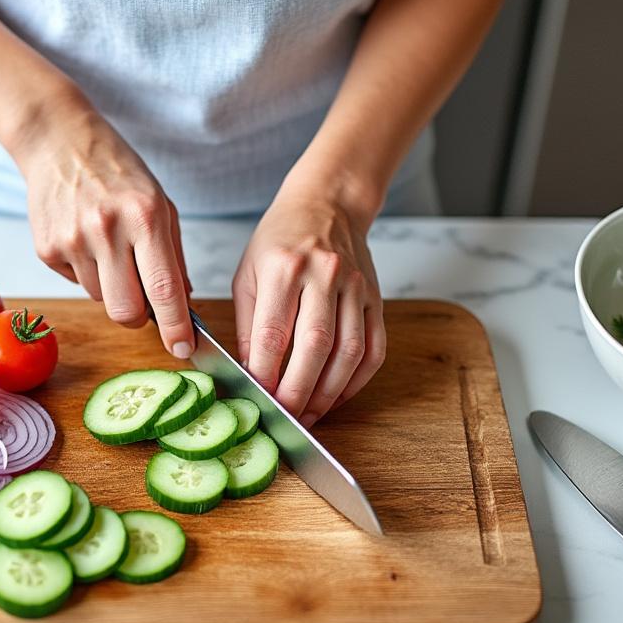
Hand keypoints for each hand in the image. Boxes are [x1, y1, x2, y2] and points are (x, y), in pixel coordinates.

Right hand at [15, 106, 194, 358]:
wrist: (58, 142)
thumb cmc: (118, 172)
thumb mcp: (160, 204)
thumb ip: (174, 257)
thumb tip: (182, 306)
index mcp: (145, 216)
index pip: (164, 289)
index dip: (176, 327)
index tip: (184, 349)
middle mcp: (107, 230)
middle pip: (125, 311)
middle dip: (138, 317)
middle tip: (142, 301)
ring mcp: (72, 240)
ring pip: (100, 299)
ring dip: (110, 286)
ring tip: (108, 246)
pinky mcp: (46, 249)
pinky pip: (76, 283)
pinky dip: (86, 271)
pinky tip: (84, 239)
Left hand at [232, 193, 385, 426]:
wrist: (327, 204)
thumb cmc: (280, 240)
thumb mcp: (248, 274)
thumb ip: (247, 325)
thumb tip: (249, 374)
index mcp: (283, 267)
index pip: (273, 331)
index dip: (265, 371)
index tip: (257, 397)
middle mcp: (324, 275)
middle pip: (314, 345)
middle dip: (298, 390)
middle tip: (286, 418)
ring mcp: (355, 287)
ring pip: (349, 351)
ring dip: (329, 391)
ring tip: (310, 414)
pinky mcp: (375, 298)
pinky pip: (374, 347)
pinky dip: (358, 379)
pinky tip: (338, 395)